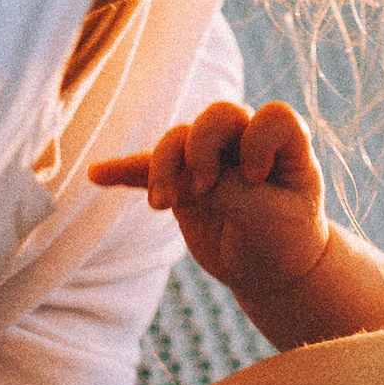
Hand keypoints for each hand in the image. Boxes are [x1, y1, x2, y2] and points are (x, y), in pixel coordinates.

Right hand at [89, 100, 331, 301]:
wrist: (271, 270)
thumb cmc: (284, 238)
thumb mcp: (267, 216)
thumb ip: (231, 189)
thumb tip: (185, 179)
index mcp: (285, 145)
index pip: (272, 117)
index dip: (260, 141)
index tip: (259, 178)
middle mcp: (248, 142)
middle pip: (219, 115)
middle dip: (202, 146)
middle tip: (203, 188)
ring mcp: (213, 159)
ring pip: (179, 139)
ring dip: (165, 167)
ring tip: (161, 204)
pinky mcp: (184, 182)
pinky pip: (149, 169)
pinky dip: (125, 172)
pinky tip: (99, 175)